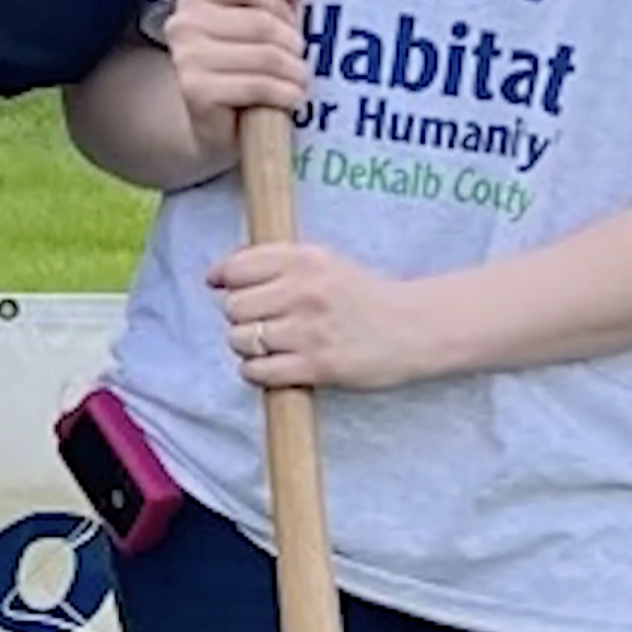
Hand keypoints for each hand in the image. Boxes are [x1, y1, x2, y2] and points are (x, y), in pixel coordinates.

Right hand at [166, 0, 310, 162]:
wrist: (219, 127)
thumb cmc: (245, 68)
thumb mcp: (265, 23)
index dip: (278, 3)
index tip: (288, 25)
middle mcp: (183, 23)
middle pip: (261, 21)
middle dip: (293, 44)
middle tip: (300, 61)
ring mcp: (186, 57)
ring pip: (265, 54)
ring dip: (295, 72)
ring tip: (299, 81)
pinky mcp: (196, 90)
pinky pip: (257, 84)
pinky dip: (284, 93)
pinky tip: (291, 99)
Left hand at [211, 242, 439, 390]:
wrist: (416, 327)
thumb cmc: (362, 295)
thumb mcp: (322, 262)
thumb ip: (273, 263)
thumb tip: (215, 277)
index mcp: (304, 259)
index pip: (235, 269)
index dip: (225, 282)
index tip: (226, 289)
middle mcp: (304, 291)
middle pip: (233, 307)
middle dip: (239, 317)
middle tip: (260, 321)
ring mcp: (310, 330)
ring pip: (240, 340)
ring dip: (246, 346)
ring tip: (269, 344)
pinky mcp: (318, 366)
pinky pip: (258, 371)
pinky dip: (256, 371)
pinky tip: (273, 366)